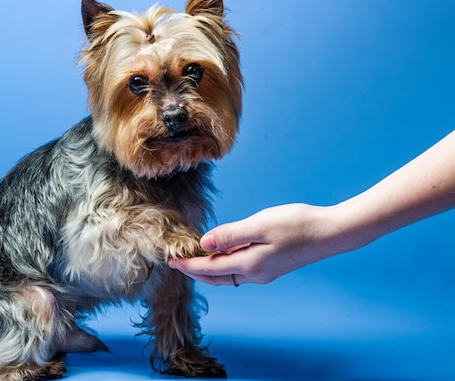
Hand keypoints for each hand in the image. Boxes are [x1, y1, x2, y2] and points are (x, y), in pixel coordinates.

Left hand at [169, 204, 344, 284]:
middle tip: (177, 264)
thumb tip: (204, 244)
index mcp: (248, 264)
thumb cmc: (297, 224)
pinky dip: (225, 267)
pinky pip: (239, 271)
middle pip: (216, 277)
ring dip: (210, 270)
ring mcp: (265, 273)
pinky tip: (223, 256)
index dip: (189, 265)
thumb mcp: (259, 225)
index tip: (170, 262)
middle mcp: (255, 274)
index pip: (209, 268)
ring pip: (228, 276)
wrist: (331, 233)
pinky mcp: (272, 267)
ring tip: (194, 261)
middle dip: (195, 271)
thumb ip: (230, 236)